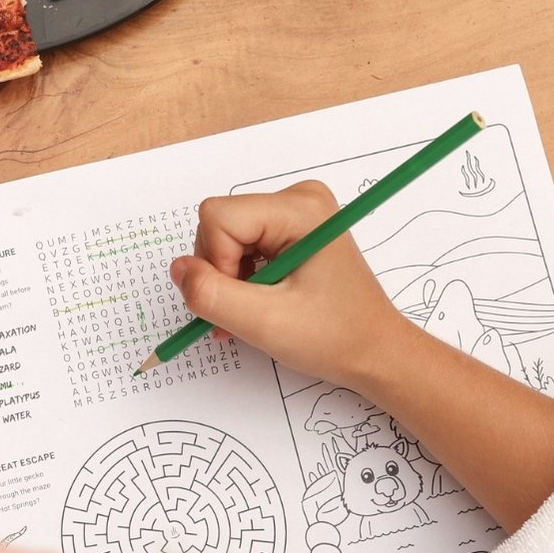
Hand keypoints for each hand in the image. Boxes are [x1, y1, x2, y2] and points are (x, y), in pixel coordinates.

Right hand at [171, 180, 407, 389]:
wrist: (375, 352)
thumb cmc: (335, 337)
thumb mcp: (265, 323)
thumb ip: (211, 295)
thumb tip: (178, 269)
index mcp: (300, 209)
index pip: (218, 218)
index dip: (215, 263)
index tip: (242, 300)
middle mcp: (298, 200)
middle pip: (219, 224)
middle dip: (221, 272)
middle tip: (244, 313)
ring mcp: (295, 213)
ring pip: (226, 236)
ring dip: (229, 280)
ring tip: (252, 313)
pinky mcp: (291, 230)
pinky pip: (242, 243)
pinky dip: (240, 277)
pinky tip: (258, 303)